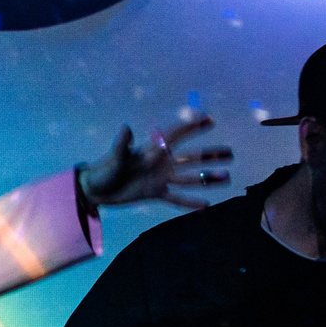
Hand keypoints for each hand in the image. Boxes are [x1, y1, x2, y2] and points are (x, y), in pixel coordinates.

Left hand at [77, 117, 233, 210]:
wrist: (95, 190)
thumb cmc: (103, 170)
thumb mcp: (114, 157)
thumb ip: (121, 144)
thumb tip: (126, 128)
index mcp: (152, 150)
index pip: (176, 135)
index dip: (192, 126)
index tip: (211, 120)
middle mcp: (161, 163)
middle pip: (190, 157)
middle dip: (210, 154)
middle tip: (230, 153)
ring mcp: (160, 178)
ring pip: (190, 178)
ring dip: (208, 178)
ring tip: (227, 178)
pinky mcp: (155, 194)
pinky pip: (177, 198)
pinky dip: (190, 203)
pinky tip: (206, 206)